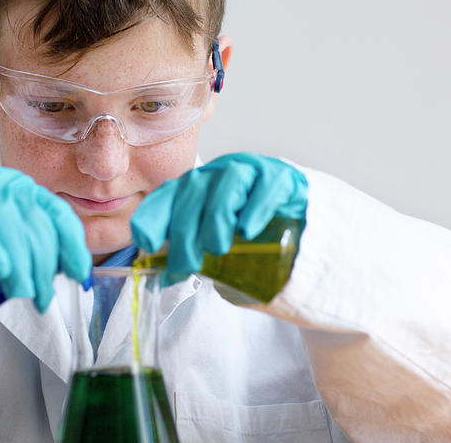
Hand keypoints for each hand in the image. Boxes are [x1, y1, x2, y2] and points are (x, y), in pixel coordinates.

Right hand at [0, 164, 90, 311]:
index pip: (57, 215)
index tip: (79, 277)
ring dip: (18, 263)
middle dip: (43, 267)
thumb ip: (36, 246)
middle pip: (33, 224)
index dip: (73, 248)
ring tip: (21, 291)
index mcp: (23, 189)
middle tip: (41, 298)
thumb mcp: (10, 237)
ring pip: (4, 223)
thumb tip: (74, 273)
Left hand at [130, 152, 306, 282]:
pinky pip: (265, 186)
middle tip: (188, 265)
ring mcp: (249, 172)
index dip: (151, 218)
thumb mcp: (215, 243)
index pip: (163, 196)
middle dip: (184, 233)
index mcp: (194, 188)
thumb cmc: (250, 233)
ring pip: (225, 185)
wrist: (302, 222)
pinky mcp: (281, 177)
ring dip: (215, 219)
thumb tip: (161, 277)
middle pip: (191, 194)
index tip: (148, 246)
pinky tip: (248, 231)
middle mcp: (217, 174)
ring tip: (218, 247)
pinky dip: (254, 209)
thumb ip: (191, 255)